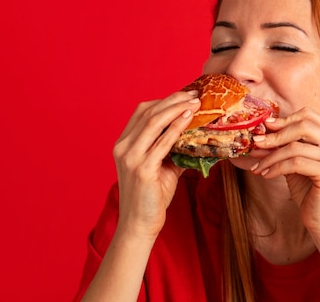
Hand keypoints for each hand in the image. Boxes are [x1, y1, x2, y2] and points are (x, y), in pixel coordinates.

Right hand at [112, 90, 200, 239]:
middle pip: (149, 112)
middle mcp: (123, 147)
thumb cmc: (152, 197)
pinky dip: (177, 127)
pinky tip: (189, 118)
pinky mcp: (142, 169)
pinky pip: (163, 142)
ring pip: (154, 122)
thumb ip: (173, 148)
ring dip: (177, 108)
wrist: (140, 225)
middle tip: (194, 94)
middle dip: (173, 99)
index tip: (185, 95)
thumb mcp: (162, 166)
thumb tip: (196, 133)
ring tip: (195, 102)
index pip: (142, 112)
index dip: (164, 100)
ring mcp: (131, 158)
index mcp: (124, 144)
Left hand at [250, 107, 319, 235]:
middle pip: (303, 125)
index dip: (285, 120)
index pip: (309, 115)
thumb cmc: (310, 191)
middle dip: (276, 135)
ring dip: (271, 156)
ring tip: (258, 166)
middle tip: (257, 144)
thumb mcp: (296, 162)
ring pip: (295, 147)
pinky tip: (266, 175)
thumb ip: (285, 145)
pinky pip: (295, 163)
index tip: (265, 128)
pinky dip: (276, 168)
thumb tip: (262, 131)